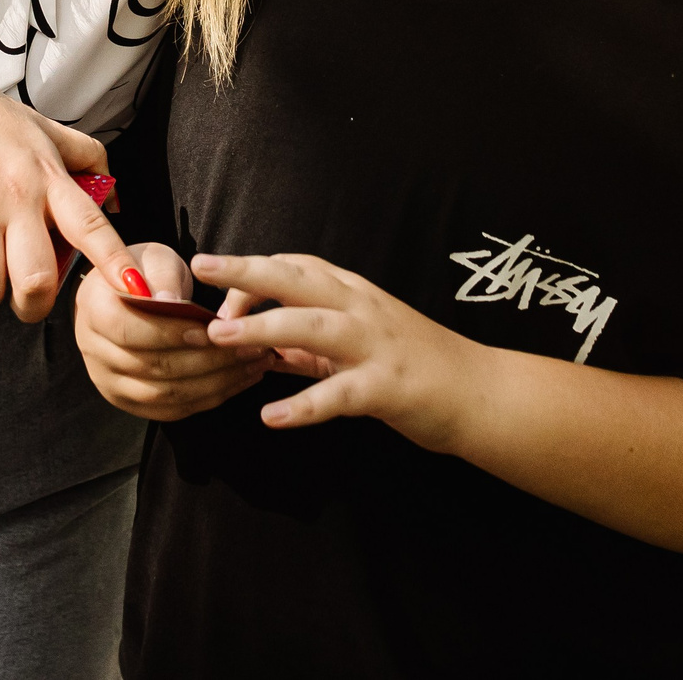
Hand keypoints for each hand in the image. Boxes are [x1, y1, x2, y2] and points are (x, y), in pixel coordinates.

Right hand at [0, 77, 141, 322]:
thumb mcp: (47, 131)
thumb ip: (88, 160)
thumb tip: (119, 204)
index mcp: (49, 177)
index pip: (91, 225)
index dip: (115, 262)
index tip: (135, 291)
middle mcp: (16, 195)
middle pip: (37, 281)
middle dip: (32, 305)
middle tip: (24, 297)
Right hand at [74, 243, 272, 420]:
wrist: (125, 298)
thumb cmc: (145, 273)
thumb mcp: (152, 257)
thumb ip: (161, 275)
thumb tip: (170, 302)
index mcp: (93, 311)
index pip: (129, 332)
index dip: (172, 333)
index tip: (212, 327)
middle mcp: (95, 353)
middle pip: (152, 367)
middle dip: (208, 359)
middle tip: (251, 346)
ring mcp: (111, 383)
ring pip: (166, 394)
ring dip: (216, 382)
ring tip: (254, 363)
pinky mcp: (132, 402)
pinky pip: (173, 409)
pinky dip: (210, 397)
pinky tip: (240, 379)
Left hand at [196, 252, 486, 449]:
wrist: (480, 392)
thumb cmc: (417, 364)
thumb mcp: (361, 342)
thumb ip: (312, 344)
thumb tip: (262, 346)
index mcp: (354, 294)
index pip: (296, 266)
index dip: (252, 273)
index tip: (218, 292)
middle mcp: (362, 309)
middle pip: (297, 279)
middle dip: (246, 271)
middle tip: (202, 267)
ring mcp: (376, 346)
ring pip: (312, 326)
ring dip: (262, 328)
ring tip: (220, 339)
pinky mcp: (387, 387)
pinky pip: (339, 394)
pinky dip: (302, 406)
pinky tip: (270, 417)